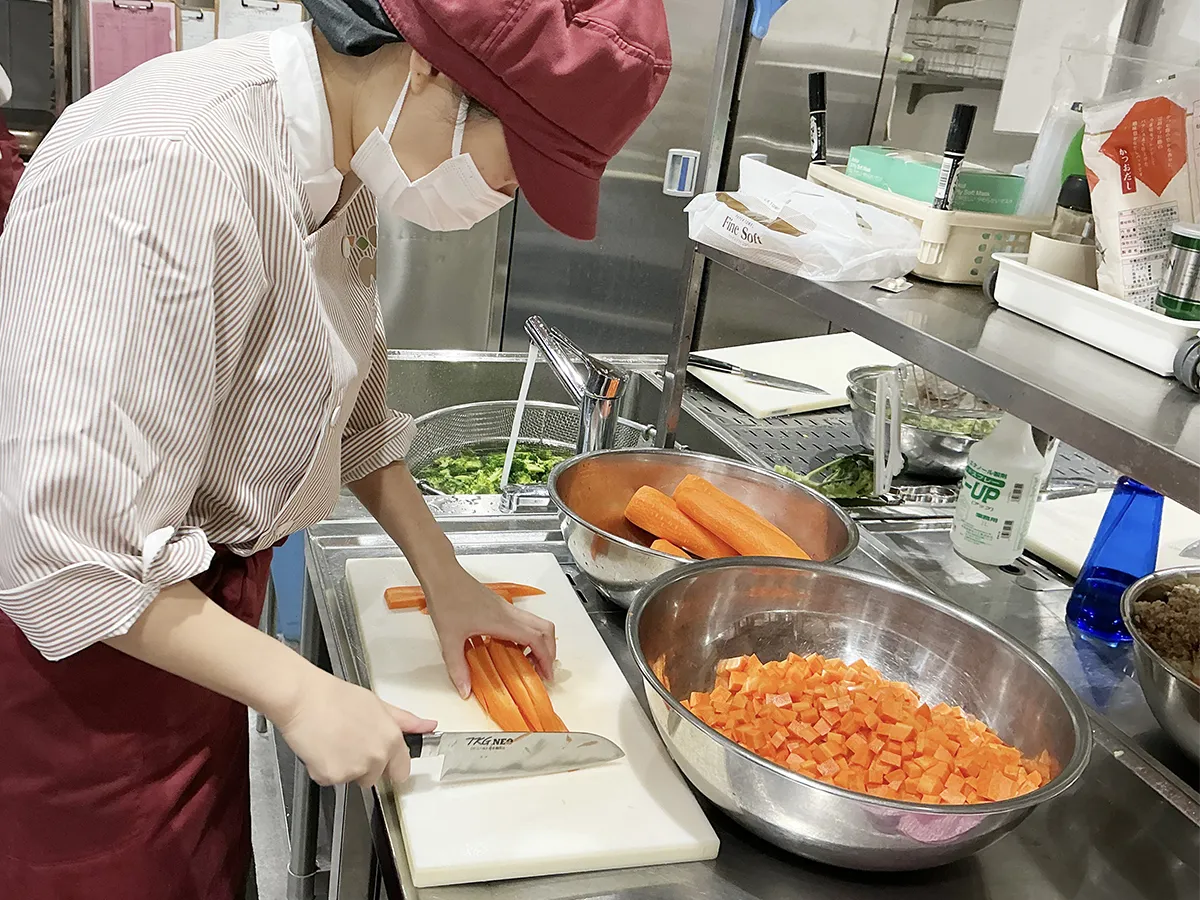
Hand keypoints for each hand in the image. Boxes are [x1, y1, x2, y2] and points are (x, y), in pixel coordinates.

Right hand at [277, 668, 435, 786]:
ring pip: (351, 778)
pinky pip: (329, 779)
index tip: (383, 762)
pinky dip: (324, 769)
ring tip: (332, 740)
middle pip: (373, 777)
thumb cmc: (336, 697)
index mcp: (391, 740)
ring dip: (342, 767)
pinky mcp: (331, 777)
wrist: (303, 699)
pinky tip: (320, 748)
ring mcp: (353, 770)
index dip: (390, 765)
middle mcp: (376, 758)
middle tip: (348, 741)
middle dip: (363, 765)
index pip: (401, 770)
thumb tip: (429, 726)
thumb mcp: (378, 704)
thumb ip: (405, 720)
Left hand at [425, 567, 556, 697]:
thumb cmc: (446, 601)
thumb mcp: (449, 639)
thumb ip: (457, 668)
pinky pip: (523, 621)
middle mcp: (509, 614)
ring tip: (528, 662)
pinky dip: (527, 635)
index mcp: (502, 622)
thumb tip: (465, 691)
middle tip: (542, 670)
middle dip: (550, 651)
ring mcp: (506, 608)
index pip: (536, 639)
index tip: (546, 676)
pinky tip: (510, 647)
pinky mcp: (499, 605)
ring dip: (540, 642)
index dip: (546, 659)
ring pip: (536, 623)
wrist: (442, 574)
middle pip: (545, 629)